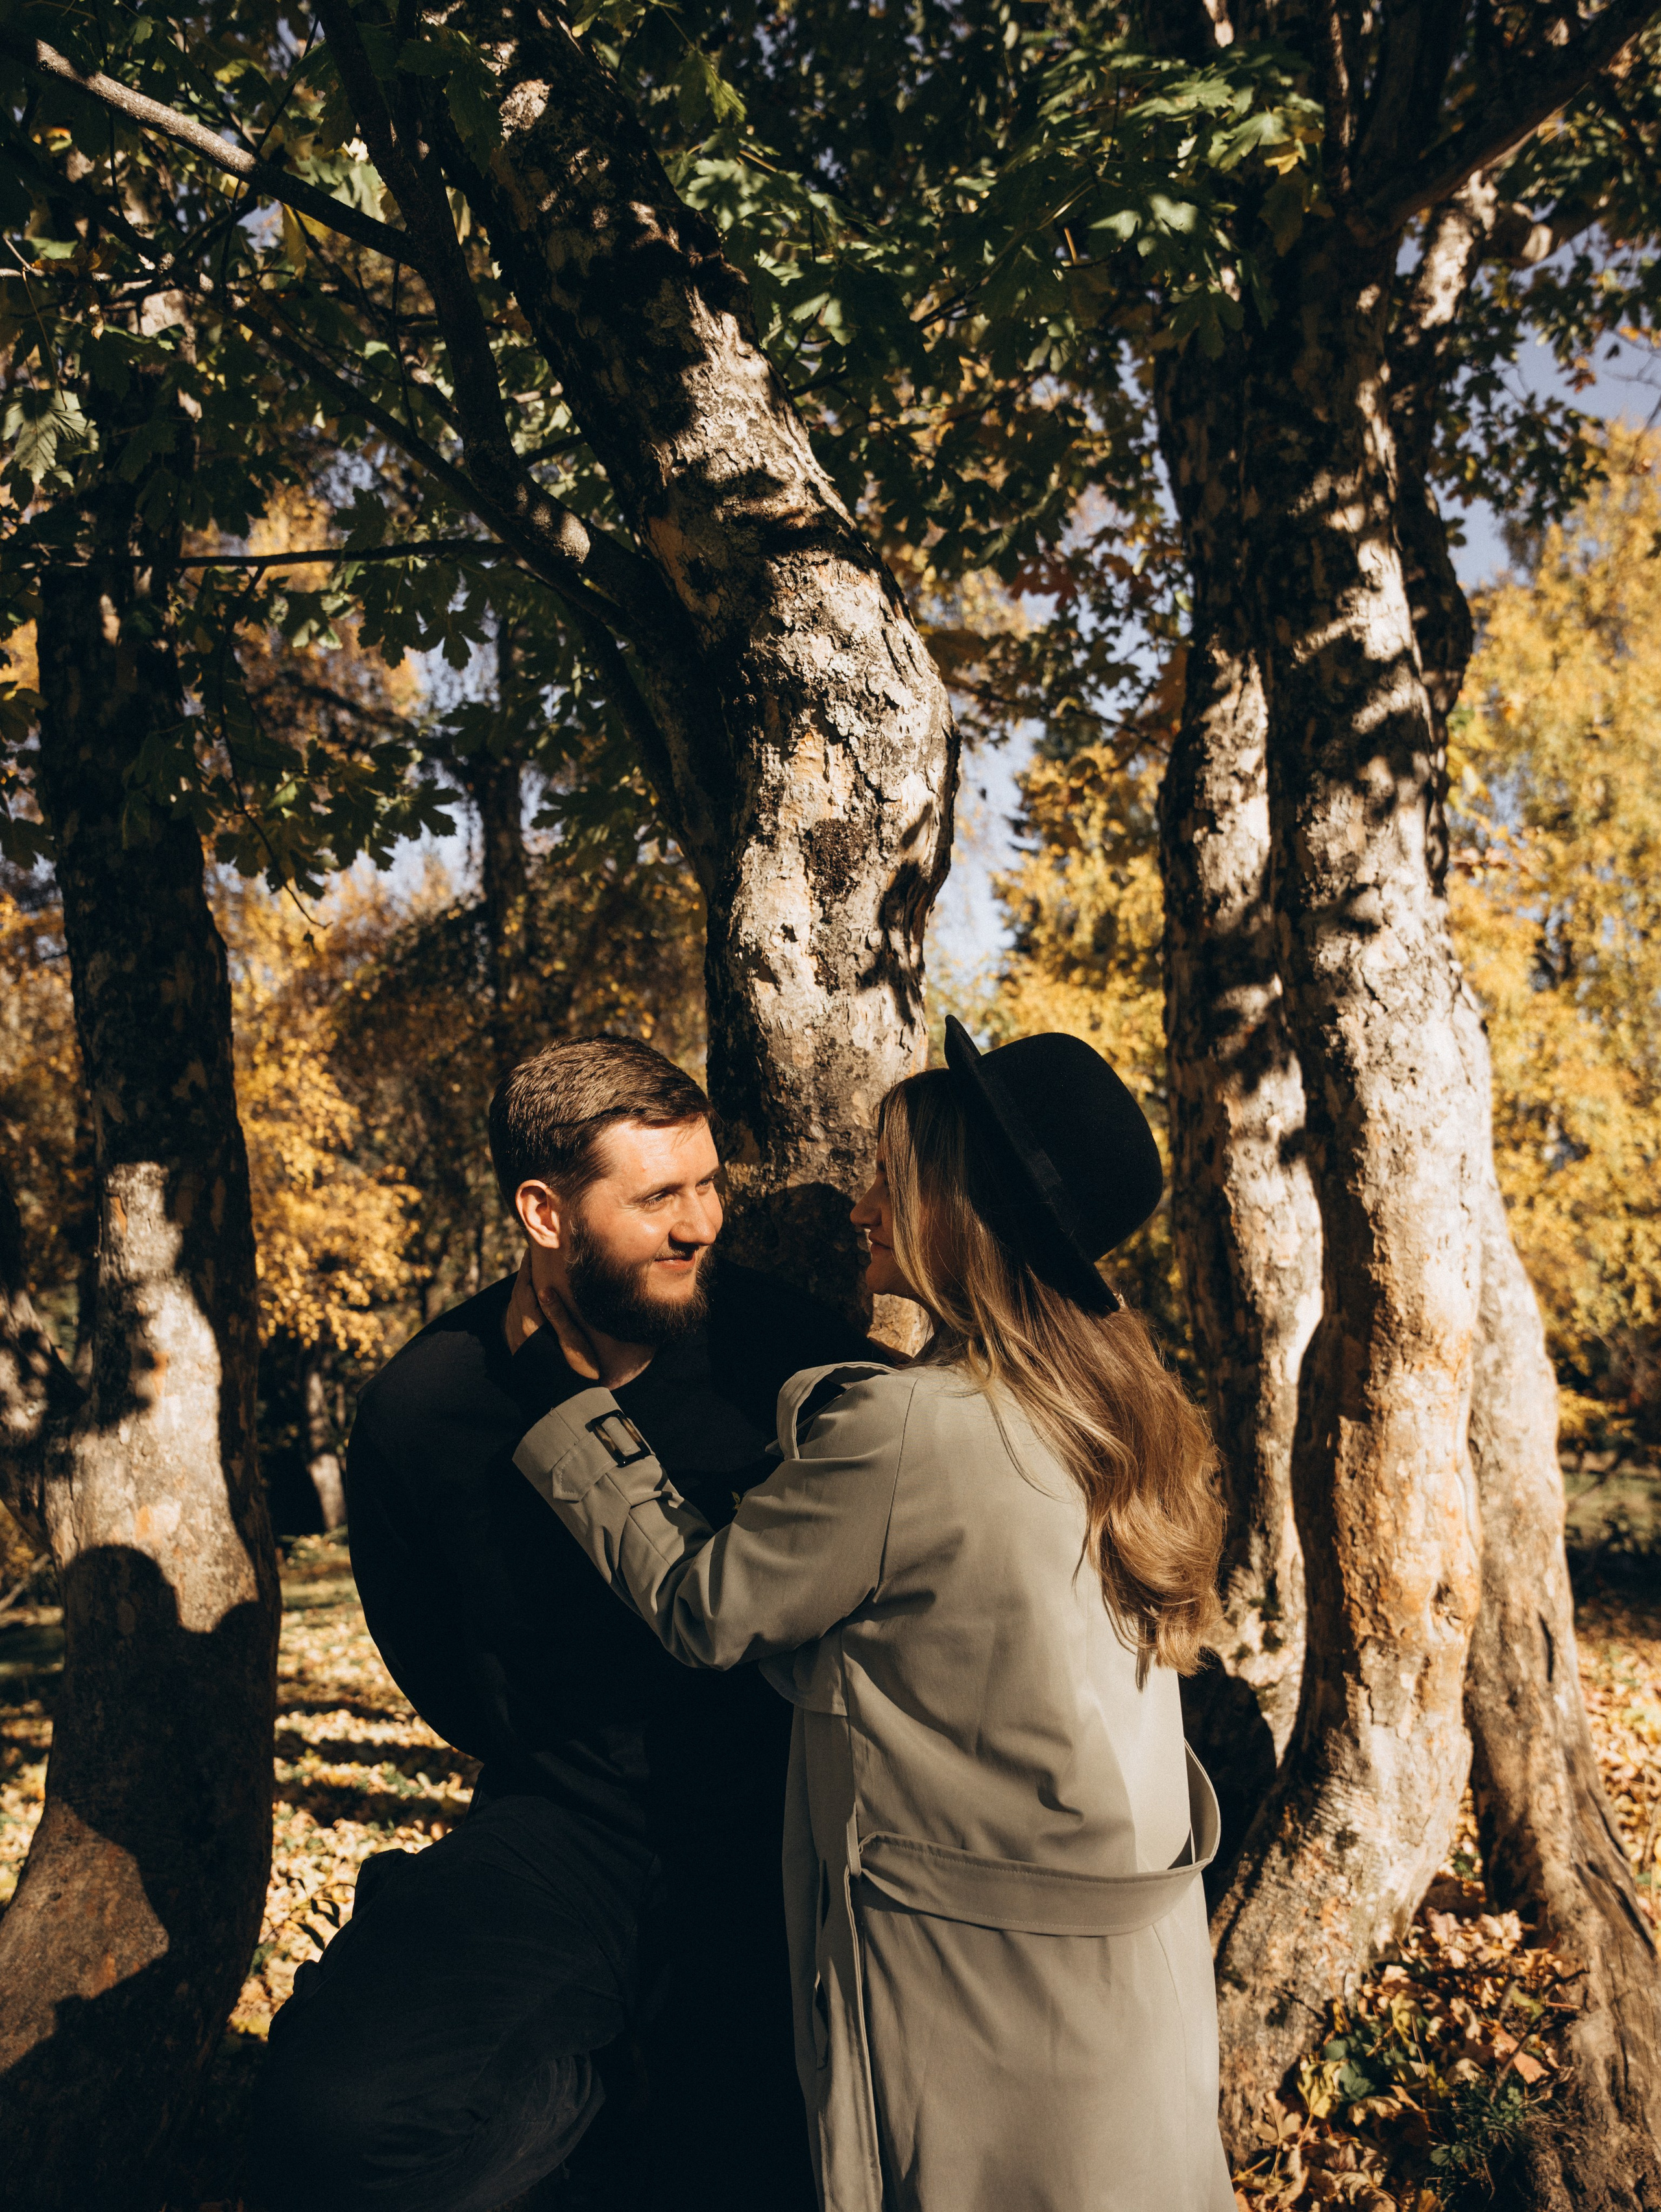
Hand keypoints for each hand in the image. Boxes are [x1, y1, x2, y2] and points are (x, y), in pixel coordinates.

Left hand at [505, 1251, 601, 1381]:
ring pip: (511, 1309)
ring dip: (518, 1291)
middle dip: (522, 1276)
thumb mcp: (573, 1343)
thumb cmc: (578, 1374)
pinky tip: (523, 1306)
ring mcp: (517, 1346)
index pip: (524, 1289)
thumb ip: (557, 1315)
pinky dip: (515, 1307)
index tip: (532, 1251)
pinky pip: (511, 1323)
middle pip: (515, 1297)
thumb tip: (544, 1289)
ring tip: (529, 1276)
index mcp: (531, 1328)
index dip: (527, 1269)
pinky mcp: (518, 1354)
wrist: (566, 1406)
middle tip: (531, 1258)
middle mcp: (519, 1335)